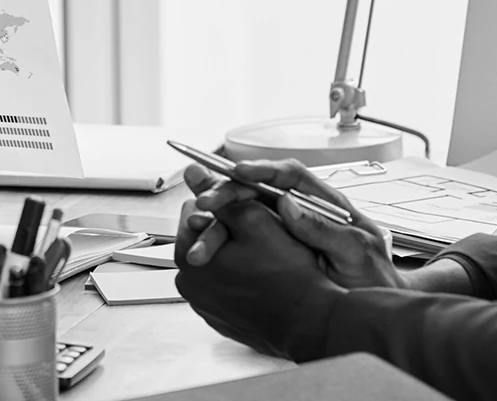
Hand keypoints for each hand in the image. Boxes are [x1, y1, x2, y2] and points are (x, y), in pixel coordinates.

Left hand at [173, 196, 343, 361]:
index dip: (220, 204)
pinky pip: (223, 288)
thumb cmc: (286, 276)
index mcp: (188, 256)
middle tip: (258, 235)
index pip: (192, 210)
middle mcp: (188, 284)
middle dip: (224, 231)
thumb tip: (194, 174)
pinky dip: (237, 281)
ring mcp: (203, 304)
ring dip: (231, 256)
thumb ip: (221, 195)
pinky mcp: (220, 318)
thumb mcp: (256, 220)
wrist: (308, 322)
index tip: (242, 210)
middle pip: (201, 238)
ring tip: (262, 259)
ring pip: (213, 263)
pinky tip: (260, 279)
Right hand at [181, 160, 404, 290]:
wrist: (375, 306)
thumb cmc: (371, 280)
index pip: (290, 175)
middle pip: (259, 189)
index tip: (240, 172)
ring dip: (219, 218)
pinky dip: (222, 236)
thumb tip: (289, 205)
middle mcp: (302, 210)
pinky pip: (243, 235)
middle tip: (206, 202)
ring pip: (245, 213)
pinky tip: (204, 242)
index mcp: (326, 203)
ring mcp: (286, 228)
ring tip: (197, 227)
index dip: (263, 170)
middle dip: (229, 191)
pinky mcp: (274, 247)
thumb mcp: (355, 254)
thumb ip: (326, 230)